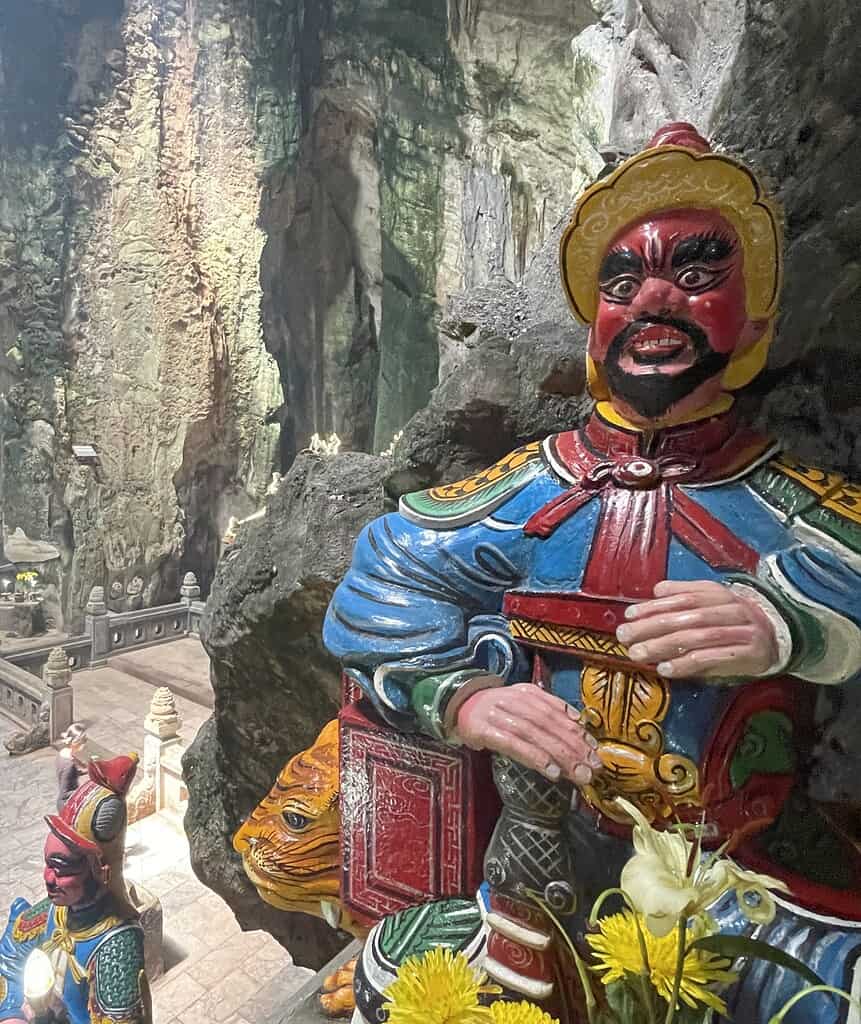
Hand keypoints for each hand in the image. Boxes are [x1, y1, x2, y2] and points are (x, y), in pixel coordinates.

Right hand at [454, 683, 601, 783]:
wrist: (457, 704)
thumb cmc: (496, 709)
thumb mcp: (522, 702)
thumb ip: (548, 709)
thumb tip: (579, 721)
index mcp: (527, 693)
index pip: (558, 712)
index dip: (579, 732)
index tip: (595, 751)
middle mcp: (514, 700)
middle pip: (550, 724)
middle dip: (574, 747)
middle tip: (592, 768)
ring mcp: (498, 714)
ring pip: (535, 735)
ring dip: (560, 755)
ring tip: (578, 773)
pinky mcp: (483, 730)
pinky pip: (514, 745)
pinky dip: (535, 757)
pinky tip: (551, 771)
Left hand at [616, 579, 777, 678]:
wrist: (782, 637)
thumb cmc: (737, 620)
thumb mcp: (715, 600)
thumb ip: (686, 593)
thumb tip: (656, 590)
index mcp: (720, 594)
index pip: (682, 598)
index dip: (654, 606)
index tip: (629, 615)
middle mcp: (731, 610)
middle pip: (686, 618)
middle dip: (651, 627)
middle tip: (625, 636)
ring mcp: (741, 632)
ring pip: (696, 638)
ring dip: (663, 646)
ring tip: (637, 654)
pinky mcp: (748, 655)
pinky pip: (711, 659)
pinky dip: (685, 664)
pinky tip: (665, 668)